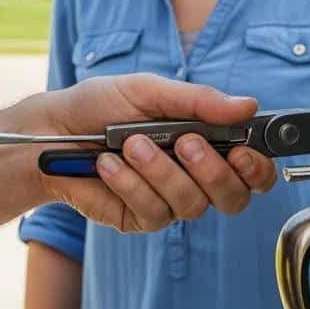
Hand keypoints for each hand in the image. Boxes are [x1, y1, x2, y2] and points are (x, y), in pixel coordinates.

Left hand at [36, 74, 276, 231]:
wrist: (52, 129)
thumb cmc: (99, 105)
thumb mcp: (147, 91)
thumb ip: (197, 100)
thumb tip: (247, 105)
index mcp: (204, 142)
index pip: (251, 169)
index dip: (257, 167)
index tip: (243, 150)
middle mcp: (192, 176)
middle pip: (232, 196)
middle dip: (212, 170)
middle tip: (184, 142)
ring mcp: (167, 200)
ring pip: (191, 203)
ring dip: (160, 170)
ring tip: (130, 144)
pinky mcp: (139, 218)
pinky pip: (152, 211)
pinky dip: (128, 183)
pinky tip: (107, 164)